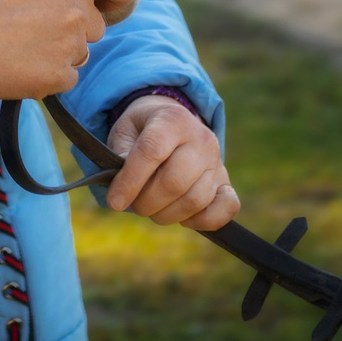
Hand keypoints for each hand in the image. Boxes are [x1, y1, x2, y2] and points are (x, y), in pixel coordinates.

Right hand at [0, 0, 138, 99]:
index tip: (107, 2)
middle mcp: (79, 14)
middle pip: (96, 27)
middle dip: (74, 29)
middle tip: (36, 28)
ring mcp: (70, 49)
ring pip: (78, 54)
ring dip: (58, 53)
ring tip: (18, 46)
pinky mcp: (57, 79)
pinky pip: (64, 79)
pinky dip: (46, 76)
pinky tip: (17, 65)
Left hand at [101, 96, 235, 229]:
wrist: (173, 123)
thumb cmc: (143, 131)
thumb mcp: (124, 132)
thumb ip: (121, 156)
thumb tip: (123, 187)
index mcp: (172, 119)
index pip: (151, 151)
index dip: (130, 181)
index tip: (115, 202)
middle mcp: (200, 138)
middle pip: (174, 181)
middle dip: (147, 201)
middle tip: (135, 204)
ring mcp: (216, 161)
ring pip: (195, 200)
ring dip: (167, 214)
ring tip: (152, 208)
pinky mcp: (225, 182)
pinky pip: (226, 208)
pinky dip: (203, 221)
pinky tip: (182, 217)